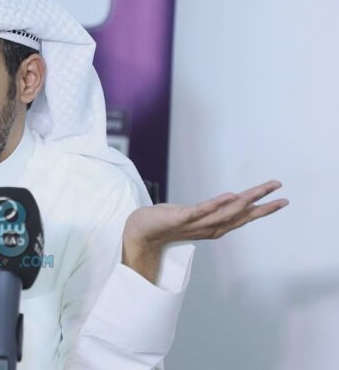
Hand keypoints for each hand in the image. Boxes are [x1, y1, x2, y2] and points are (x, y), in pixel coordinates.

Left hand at [122, 180, 288, 282]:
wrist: (139, 232)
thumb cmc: (164, 223)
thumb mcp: (192, 215)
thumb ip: (211, 211)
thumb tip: (231, 200)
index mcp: (211, 226)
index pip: (241, 217)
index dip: (262, 210)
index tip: (282, 200)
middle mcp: (207, 227)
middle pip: (239, 216)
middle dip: (262, 206)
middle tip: (283, 196)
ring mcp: (194, 223)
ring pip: (224, 212)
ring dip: (244, 201)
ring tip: (260, 190)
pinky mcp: (179, 218)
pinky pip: (199, 210)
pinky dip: (215, 204)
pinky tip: (230, 196)